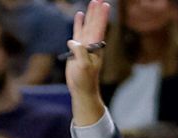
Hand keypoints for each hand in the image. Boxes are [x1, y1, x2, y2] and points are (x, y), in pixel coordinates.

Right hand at [65, 0, 110, 118]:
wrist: (82, 89)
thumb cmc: (85, 80)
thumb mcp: (84, 66)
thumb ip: (80, 52)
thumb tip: (73, 40)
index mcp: (95, 46)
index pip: (99, 28)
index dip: (101, 16)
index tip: (105, 5)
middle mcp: (91, 43)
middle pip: (94, 23)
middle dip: (96, 11)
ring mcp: (84, 45)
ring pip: (87, 25)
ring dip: (90, 14)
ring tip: (92, 2)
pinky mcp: (76, 49)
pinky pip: (78, 32)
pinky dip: (79, 23)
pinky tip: (79, 15)